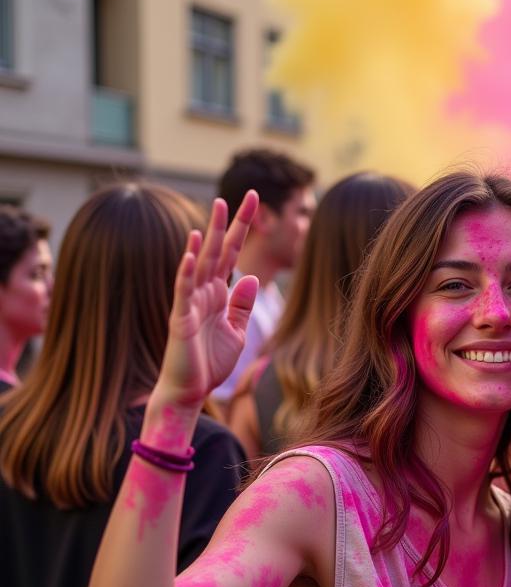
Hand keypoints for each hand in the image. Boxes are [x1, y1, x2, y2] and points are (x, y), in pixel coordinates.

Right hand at [155, 192, 259, 407]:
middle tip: (243, 195)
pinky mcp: (180, 319)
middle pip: (218, 251)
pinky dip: (186, 270)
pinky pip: (182, 290)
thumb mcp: (236, 332)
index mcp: (218, 294)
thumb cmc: (209, 363)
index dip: (242, 230)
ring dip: (207, 237)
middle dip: (229, 224)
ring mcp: (190, 302)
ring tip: (215, 209)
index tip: (254, 204)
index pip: (231, 255)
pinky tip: (191, 251)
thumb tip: (249, 277)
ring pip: (200, 263)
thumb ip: (241, 305)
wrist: (189, 391)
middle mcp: (203, 292)